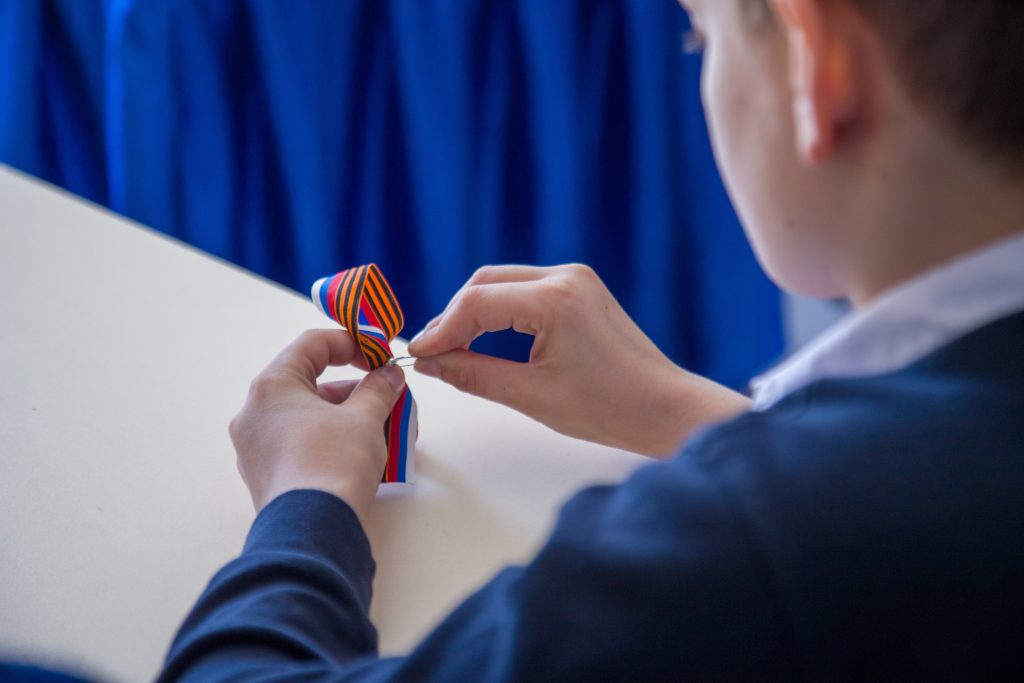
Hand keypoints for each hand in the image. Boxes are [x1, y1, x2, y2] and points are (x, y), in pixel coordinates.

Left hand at [229, 329, 405, 519]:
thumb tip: (389, 375)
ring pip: (304, 414)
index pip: (312, 344)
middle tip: (386, 394)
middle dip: (352, 387)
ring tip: (381, 426)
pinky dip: (326, 437)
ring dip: (343, 414)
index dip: (352, 342)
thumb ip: (379, 388)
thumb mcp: (366, 418)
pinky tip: (357, 450)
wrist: (313, 530)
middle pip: (308, 381)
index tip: (380, 354)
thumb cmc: (334, 464)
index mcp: (272, 386)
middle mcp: (254, 411)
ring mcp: (254, 445)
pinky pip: (297, 442)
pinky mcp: (262, 473)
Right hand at [408, 264, 750, 456]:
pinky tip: (482, 337)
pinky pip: (524, 289)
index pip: (476, 303)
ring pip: (502, 282)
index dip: (440, 330)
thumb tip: (429, 364)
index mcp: (555, 300)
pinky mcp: (580, 288)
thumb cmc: (607, 408)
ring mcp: (575, 278)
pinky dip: (498, 309)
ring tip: (450, 349)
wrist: (663, 407)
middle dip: (452, 317)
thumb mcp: (531, 396)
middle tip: (428, 354)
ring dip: (473, 312)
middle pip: (484, 283)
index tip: (416, 356)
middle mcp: (564, 277)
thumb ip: (473, 375)